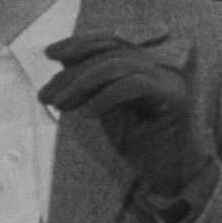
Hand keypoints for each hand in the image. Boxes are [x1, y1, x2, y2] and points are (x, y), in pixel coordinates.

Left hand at [39, 32, 216, 201]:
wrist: (173, 180)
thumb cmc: (144, 150)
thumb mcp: (111, 114)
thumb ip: (94, 90)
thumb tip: (64, 68)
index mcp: (146, 68)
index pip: (111, 42)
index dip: (80, 43)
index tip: (50, 54)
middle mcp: (160, 68)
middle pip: (110, 53)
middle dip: (72, 72)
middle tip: (45, 94)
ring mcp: (170, 81)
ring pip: (119, 66)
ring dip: (82, 83)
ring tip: (60, 104)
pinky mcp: (175, 98)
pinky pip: (134, 85)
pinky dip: (105, 97)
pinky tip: (85, 115)